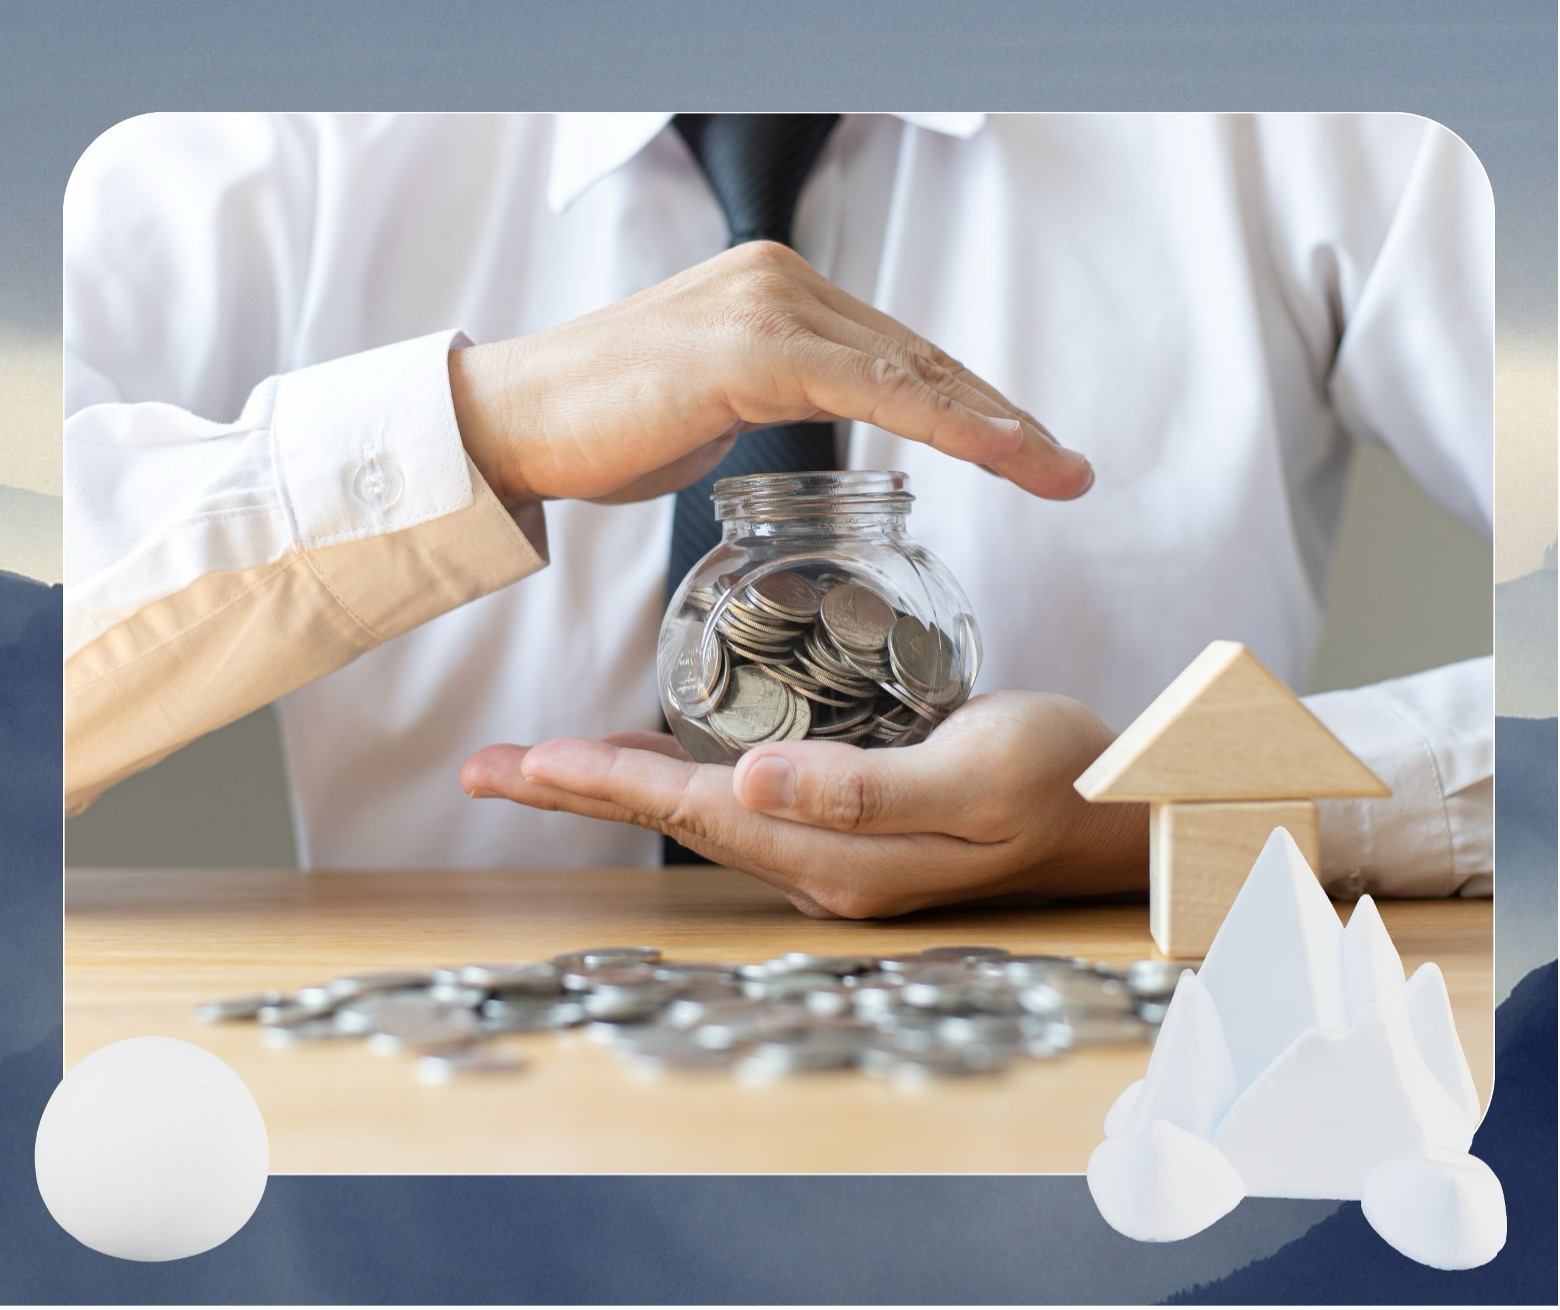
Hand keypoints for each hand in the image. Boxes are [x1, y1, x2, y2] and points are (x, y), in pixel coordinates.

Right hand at [448, 241, 1092, 506]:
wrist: (513, 423)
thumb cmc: (602, 426)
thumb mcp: (714, 405)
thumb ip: (777, 399)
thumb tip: (821, 428)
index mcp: (775, 292)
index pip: (895, 352)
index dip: (968, 403)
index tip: (1025, 452)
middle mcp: (781, 281)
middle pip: (918, 356)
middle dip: (1000, 417)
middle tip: (1066, 467)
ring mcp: (767, 307)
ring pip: (908, 369)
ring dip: (994, 426)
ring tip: (1056, 473)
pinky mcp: (750, 350)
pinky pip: (871, 389)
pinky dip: (943, 422)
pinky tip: (999, 453)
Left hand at [459, 692, 1147, 918]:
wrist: (1121, 811)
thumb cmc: (1062, 779)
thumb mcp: (970, 776)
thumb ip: (862, 789)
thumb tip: (746, 786)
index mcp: (837, 858)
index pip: (696, 812)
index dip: (605, 782)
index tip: (521, 762)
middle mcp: (822, 866)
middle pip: (677, 817)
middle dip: (577, 790)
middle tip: (486, 767)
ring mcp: (836, 853)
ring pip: (701, 810)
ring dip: (616, 784)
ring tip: (541, 764)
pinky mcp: (852, 826)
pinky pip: (741, 801)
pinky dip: (680, 774)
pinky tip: (656, 755)